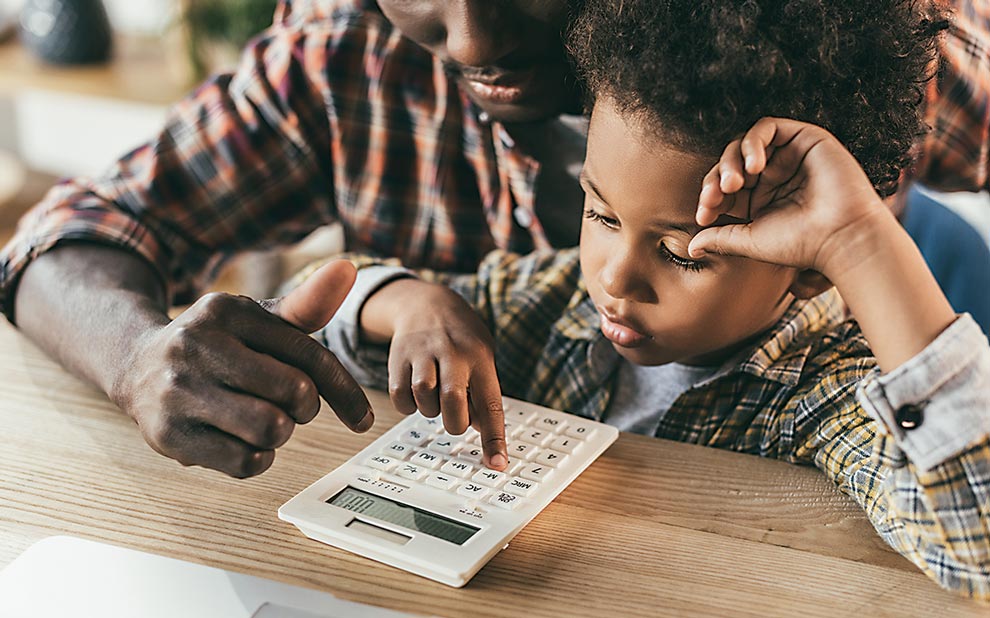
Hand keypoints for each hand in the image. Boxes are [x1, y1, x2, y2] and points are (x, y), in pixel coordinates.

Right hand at [111, 260, 372, 477]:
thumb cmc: (218, 344)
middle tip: (290, 408)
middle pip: (295, 393)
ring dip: (281, 433)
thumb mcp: (257, 319)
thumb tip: (348, 268)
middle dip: (304, 408)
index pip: (309, 355)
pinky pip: (245, 462)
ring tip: (263, 420)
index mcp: (226, 311)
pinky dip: (257, 458)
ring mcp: (178, 391)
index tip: (362, 419)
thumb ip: (306, 304)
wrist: (136, 366)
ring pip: (272, 429)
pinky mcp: (168, 435)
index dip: (344, 391)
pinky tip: (242, 441)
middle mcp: (197, 345)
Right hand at [373, 279, 507, 470]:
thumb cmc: (461, 339)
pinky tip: (415, 394)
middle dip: (454, 422)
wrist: (426, 302)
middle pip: (452, 401)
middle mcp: (452, 352)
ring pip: (424, 398)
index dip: (494, 438)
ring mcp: (423, 353)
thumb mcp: (482, 358)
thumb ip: (483, 394)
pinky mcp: (398, 357)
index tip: (497, 464)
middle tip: (455, 420)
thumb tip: (481, 431)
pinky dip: (408, 405)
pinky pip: (400, 396)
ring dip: (430, 410)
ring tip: (434, 398)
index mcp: (480, 357)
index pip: (491, 404)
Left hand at [688, 117, 889, 277]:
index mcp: (759, 200)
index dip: (708, 198)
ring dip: (731, 162)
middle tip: (716, 197)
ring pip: (743, 145)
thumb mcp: (750, 240)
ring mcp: (787, 157)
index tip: (704, 215)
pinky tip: (754, 167)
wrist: (841, 237)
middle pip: (729, 165)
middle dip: (716, 180)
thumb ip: (721, 237)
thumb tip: (691, 246)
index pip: (723, 189)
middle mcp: (772, 177)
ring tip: (734, 183)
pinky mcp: (803, 139)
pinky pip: (766, 127)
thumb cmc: (800, 244)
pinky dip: (753, 143)